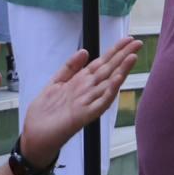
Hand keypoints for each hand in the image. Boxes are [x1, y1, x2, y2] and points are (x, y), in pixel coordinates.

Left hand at [19, 36, 142, 164]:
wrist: (35, 136)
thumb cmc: (45, 113)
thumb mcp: (55, 83)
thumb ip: (70, 67)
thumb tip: (85, 51)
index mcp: (81, 81)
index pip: (102, 62)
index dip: (115, 50)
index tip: (128, 38)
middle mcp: (88, 90)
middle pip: (109, 69)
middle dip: (123, 55)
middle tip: (138, 42)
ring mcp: (88, 102)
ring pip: (108, 83)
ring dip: (121, 70)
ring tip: (132, 56)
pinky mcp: (84, 115)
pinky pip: (100, 102)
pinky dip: (110, 91)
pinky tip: (118, 79)